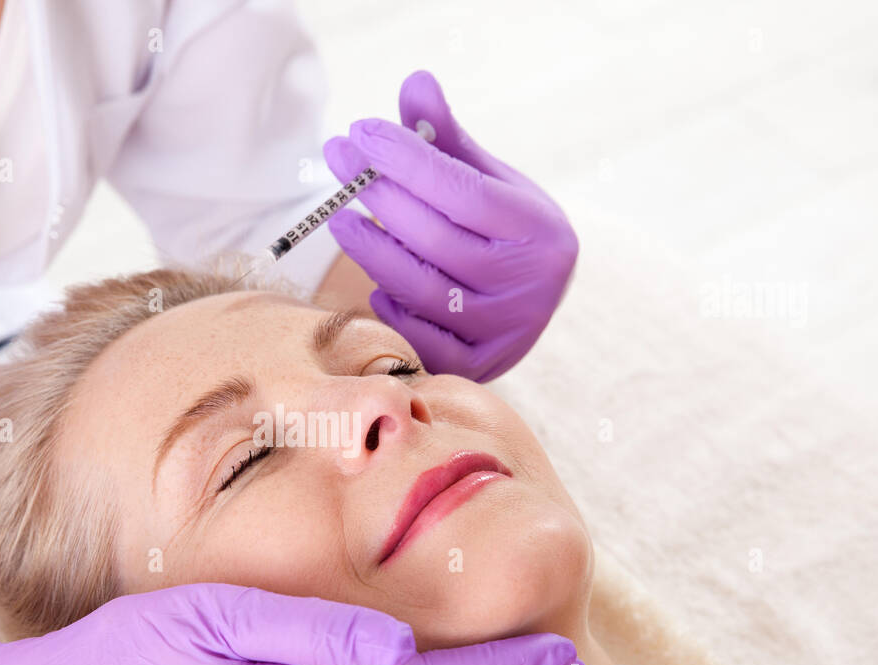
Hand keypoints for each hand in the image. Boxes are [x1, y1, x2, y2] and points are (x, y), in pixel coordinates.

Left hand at [324, 70, 577, 382]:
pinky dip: (391, 308)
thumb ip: (447, 140)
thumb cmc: (502, 232)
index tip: (360, 131)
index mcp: (539, 229)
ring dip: (372, 250)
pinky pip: (421, 338)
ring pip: (421, 289)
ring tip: (340, 219)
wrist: (534, 303)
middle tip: (338, 159)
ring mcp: (506, 330)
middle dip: (378, 194)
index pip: (461, 190)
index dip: (406, 160)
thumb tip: (414, 83)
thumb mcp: (488, 181)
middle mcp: (529, 284)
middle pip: (435, 238)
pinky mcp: (481, 367)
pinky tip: (376, 282)